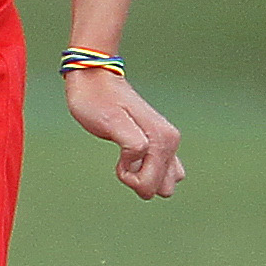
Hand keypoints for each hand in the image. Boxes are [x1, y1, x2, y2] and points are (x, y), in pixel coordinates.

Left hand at [63, 65, 184, 200]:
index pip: (151, 184)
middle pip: (163, 188)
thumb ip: (132, 144)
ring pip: (165, 182)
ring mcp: (167, 142)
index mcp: (164, 139)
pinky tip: (129, 155)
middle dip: (140, 180)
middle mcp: (171, 141)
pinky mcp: (159, 142)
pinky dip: (145, 170)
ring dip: (144, 176)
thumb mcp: (111, 122)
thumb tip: (139, 161)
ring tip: (126, 156)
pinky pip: (161, 172)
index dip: (129, 177)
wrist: (94, 77)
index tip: (118, 157)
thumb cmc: (97, 100)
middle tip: (122, 158)